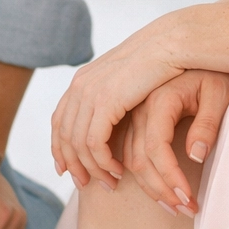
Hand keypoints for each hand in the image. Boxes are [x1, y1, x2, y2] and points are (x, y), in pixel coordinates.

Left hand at [51, 22, 183, 190]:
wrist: (169, 43)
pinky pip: (95, 143)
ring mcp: (90, 92)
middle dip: (73, 165)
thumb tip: (103, 115)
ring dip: (93, 168)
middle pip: (64, 136)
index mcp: (82, 79)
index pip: (59, 120)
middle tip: (88, 185)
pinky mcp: (106, 101)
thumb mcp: (123, 80)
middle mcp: (80, 85)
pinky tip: (120, 170)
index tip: (68, 171)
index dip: (60, 148)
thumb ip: (109, 95)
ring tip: (112, 181)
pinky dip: (104, 162)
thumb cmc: (154, 62)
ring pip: (78, 144)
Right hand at [122, 70, 228, 214]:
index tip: (189, 199)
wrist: (202, 53)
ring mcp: (133, 111)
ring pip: (130, 159)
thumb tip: (196, 154)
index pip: (157, 148)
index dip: (171, 178)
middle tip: (186, 208)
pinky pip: (127, 151)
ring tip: (175, 205)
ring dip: (150, 187)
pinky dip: (139, 174)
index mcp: (160, 97)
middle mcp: (140, 105)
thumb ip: (208, 123)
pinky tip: (156, 187)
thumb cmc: (214, 74)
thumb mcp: (219, 93)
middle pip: (139, 159)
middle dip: (161, 190)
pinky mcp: (133, 117)